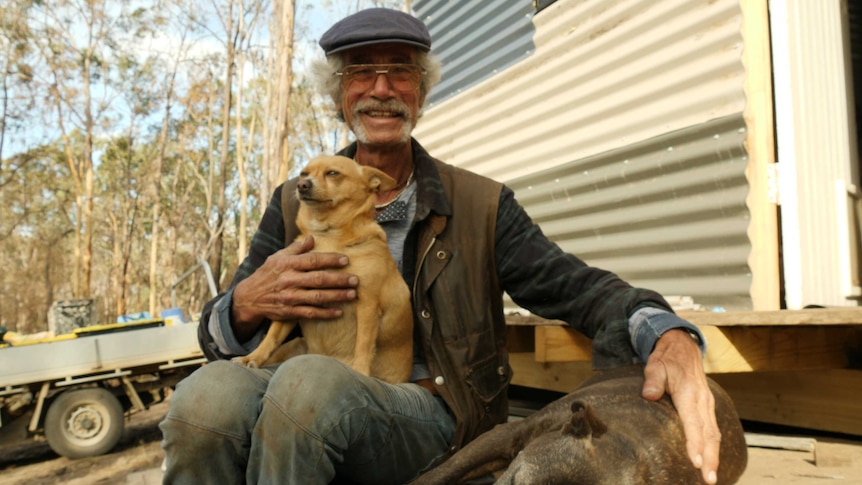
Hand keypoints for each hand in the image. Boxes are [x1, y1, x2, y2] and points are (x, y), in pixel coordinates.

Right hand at [231, 236, 357, 340]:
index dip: (330, 260)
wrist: (249, 297)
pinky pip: (310, 313)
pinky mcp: (290, 311)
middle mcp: (289, 280)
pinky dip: (325, 313)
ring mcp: (290, 297)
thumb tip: (312, 238)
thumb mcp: (277, 257)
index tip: (345, 260)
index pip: (312, 260)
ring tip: (352, 294)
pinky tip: (338, 312)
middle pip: (318, 279)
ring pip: (317, 297)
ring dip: (336, 296)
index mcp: (288, 264)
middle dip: (339, 280)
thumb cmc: (267, 274)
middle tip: (355, 280)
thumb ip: (296, 249)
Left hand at [642, 329, 720, 483]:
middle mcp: (702, 400)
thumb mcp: (655, 364)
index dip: (695, 443)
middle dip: (710, 458)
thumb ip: (652, 380)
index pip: (693, 422)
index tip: (697, 462)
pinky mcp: (708, 405)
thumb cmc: (666, 358)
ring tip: (711, 477)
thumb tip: (648, 395)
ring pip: (714, 433)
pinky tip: (712, 461)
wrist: (682, 346)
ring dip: (715, 456)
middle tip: (708, 479)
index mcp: (689, 393)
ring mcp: (707, 403)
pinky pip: (714, 428)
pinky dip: (714, 446)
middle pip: (709, 433)